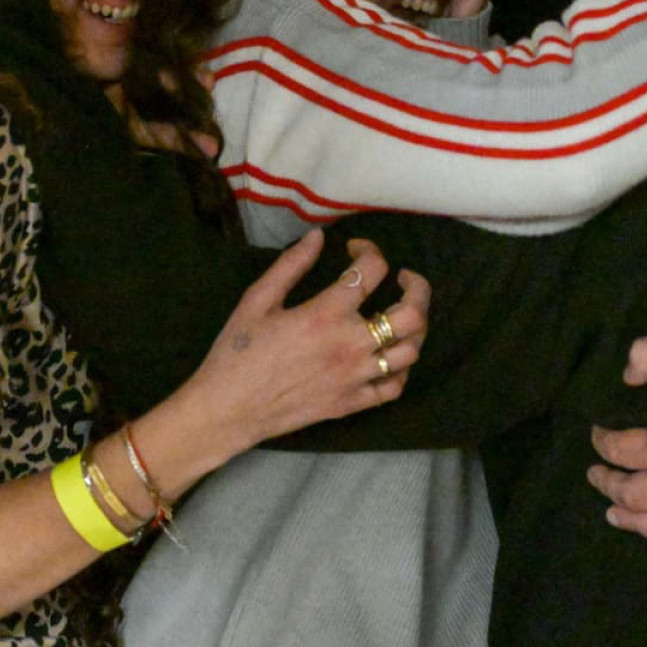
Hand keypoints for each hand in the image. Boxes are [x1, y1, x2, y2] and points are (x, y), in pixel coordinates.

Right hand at [179, 230, 429, 451]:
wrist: (228, 410)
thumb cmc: (238, 353)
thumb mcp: (258, 300)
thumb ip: (291, 265)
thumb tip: (318, 236)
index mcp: (325, 314)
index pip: (372, 271)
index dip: (370, 251)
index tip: (355, 250)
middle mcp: (350, 345)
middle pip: (411, 314)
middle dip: (418, 289)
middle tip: (405, 279)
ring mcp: (356, 377)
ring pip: (411, 351)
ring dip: (414, 327)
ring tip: (401, 315)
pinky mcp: (352, 403)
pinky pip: (394, 386)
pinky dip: (400, 368)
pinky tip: (389, 355)